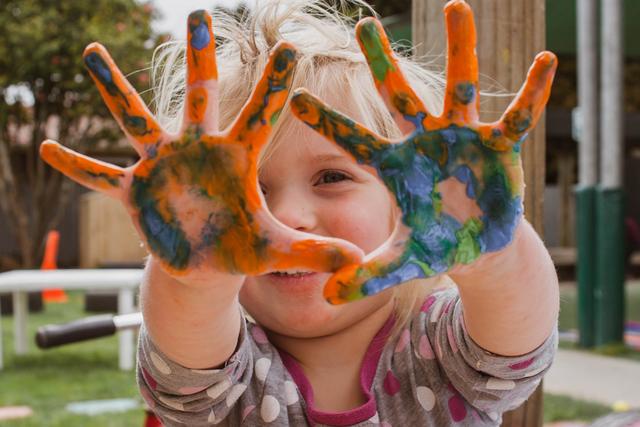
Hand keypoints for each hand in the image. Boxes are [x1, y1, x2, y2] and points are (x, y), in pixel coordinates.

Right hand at [40, 10, 361, 283]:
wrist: (205, 262)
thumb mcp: (275, 250)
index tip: (289, 46)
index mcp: (236, 159)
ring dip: (115, 90)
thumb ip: (312, 252)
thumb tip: (355, 261)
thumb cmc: (241, 248)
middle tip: (199, 13)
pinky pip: (100, 176)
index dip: (274, 85)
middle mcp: (198, 151)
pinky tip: (45, 148)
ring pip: (137, 120)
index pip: (260, 115)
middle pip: (199, 96)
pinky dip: (77, 165)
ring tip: (93, 53)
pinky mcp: (135, 191)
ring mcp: (163, 166)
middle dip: (199, 58)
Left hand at [290, 0, 556, 302]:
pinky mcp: (498, 147)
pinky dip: (531, 92)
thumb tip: (325, 299)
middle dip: (382, 62)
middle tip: (365, 23)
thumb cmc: (435, 245)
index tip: (293, 95)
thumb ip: (364, 276)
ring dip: (461, 50)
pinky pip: (516, 116)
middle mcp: (424, 143)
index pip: (354, 141)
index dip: (327, 121)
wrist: (477, 245)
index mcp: (395, 167)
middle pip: (398, 97)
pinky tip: (546, 62)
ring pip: (459, 88)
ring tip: (456, 6)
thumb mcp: (400, 262)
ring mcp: (461, 140)